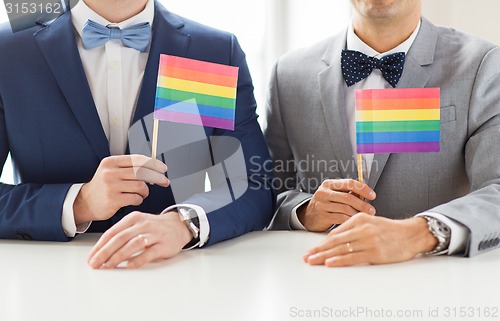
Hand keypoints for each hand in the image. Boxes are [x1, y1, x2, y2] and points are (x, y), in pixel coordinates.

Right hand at [73, 155, 168, 223]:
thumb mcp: (111, 170)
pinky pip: (136, 198)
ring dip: (146, 191)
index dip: (154, 163)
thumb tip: (153, 166)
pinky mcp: (113, 200)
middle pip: (142, 172)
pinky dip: (139, 199)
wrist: (85, 202)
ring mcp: (111, 186)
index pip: (138, 159)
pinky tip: (135, 199)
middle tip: (165, 182)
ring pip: (140, 186)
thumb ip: (129, 167)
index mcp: (111, 162)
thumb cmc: (103, 186)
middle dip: (157, 177)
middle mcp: (110, 172)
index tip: (163, 168)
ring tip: (142, 193)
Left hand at [87, 211, 192, 268]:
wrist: (179, 225)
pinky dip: (137, 259)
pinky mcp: (164, 244)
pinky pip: (149, 252)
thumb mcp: (137, 224)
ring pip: (133, 244)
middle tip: (95, 264)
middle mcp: (143, 224)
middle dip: (105, 252)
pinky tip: (128, 266)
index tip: (91, 257)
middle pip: (120, 238)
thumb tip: (102, 251)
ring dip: (118, 256)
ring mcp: (154, 234)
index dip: (100, 246)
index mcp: (133, 218)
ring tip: (108, 266)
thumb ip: (122, 234)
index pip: (112, 232)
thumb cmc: (155, 228)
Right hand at [297, 179, 376, 231]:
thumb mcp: (335, 194)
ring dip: (358, 214)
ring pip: (345, 209)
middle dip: (363, 204)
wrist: (308, 216)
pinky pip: (340, 218)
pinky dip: (350, 220)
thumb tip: (367, 195)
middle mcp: (324, 192)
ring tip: (364, 217)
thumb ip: (349, 193)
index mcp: (329, 184)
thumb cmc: (327, 204)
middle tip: (372, 210)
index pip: (349, 183)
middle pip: (348, 197)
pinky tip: (355, 222)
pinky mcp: (322, 216)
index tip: (373, 196)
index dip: (363, 189)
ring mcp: (322, 204)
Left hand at [303, 214, 437, 266]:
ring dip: (324, 256)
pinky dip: (340, 260)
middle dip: (318, 250)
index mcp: (358, 219)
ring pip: (341, 249)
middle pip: (334, 241)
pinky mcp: (375, 252)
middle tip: (306, 257)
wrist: (412, 234)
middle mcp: (361, 228)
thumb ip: (354, 230)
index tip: (311, 250)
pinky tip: (330, 263)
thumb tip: (336, 240)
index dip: (321, 243)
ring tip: (313, 261)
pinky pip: (353, 257)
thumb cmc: (391, 231)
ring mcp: (368, 240)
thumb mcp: (370, 223)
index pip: (335, 233)